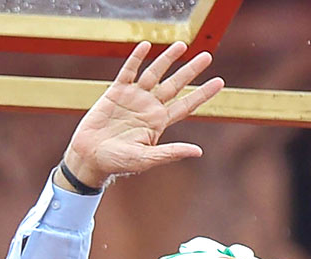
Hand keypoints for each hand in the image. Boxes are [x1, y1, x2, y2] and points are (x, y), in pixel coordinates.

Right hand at [60, 41, 223, 189]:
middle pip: (175, 85)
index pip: (186, 105)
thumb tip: (198, 152)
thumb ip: (171, 153)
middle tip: (208, 56)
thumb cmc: (118, 162)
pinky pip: (129, 71)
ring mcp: (134, 97)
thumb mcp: (146, 158)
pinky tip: (145, 46)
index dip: (202, 94)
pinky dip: (136, 59)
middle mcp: (150, 107)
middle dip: (191, 70)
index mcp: (159, 122)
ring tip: (182, 45)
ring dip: (168, 59)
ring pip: (155, 74)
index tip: (219, 82)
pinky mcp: (116, 92)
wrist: (90, 156)